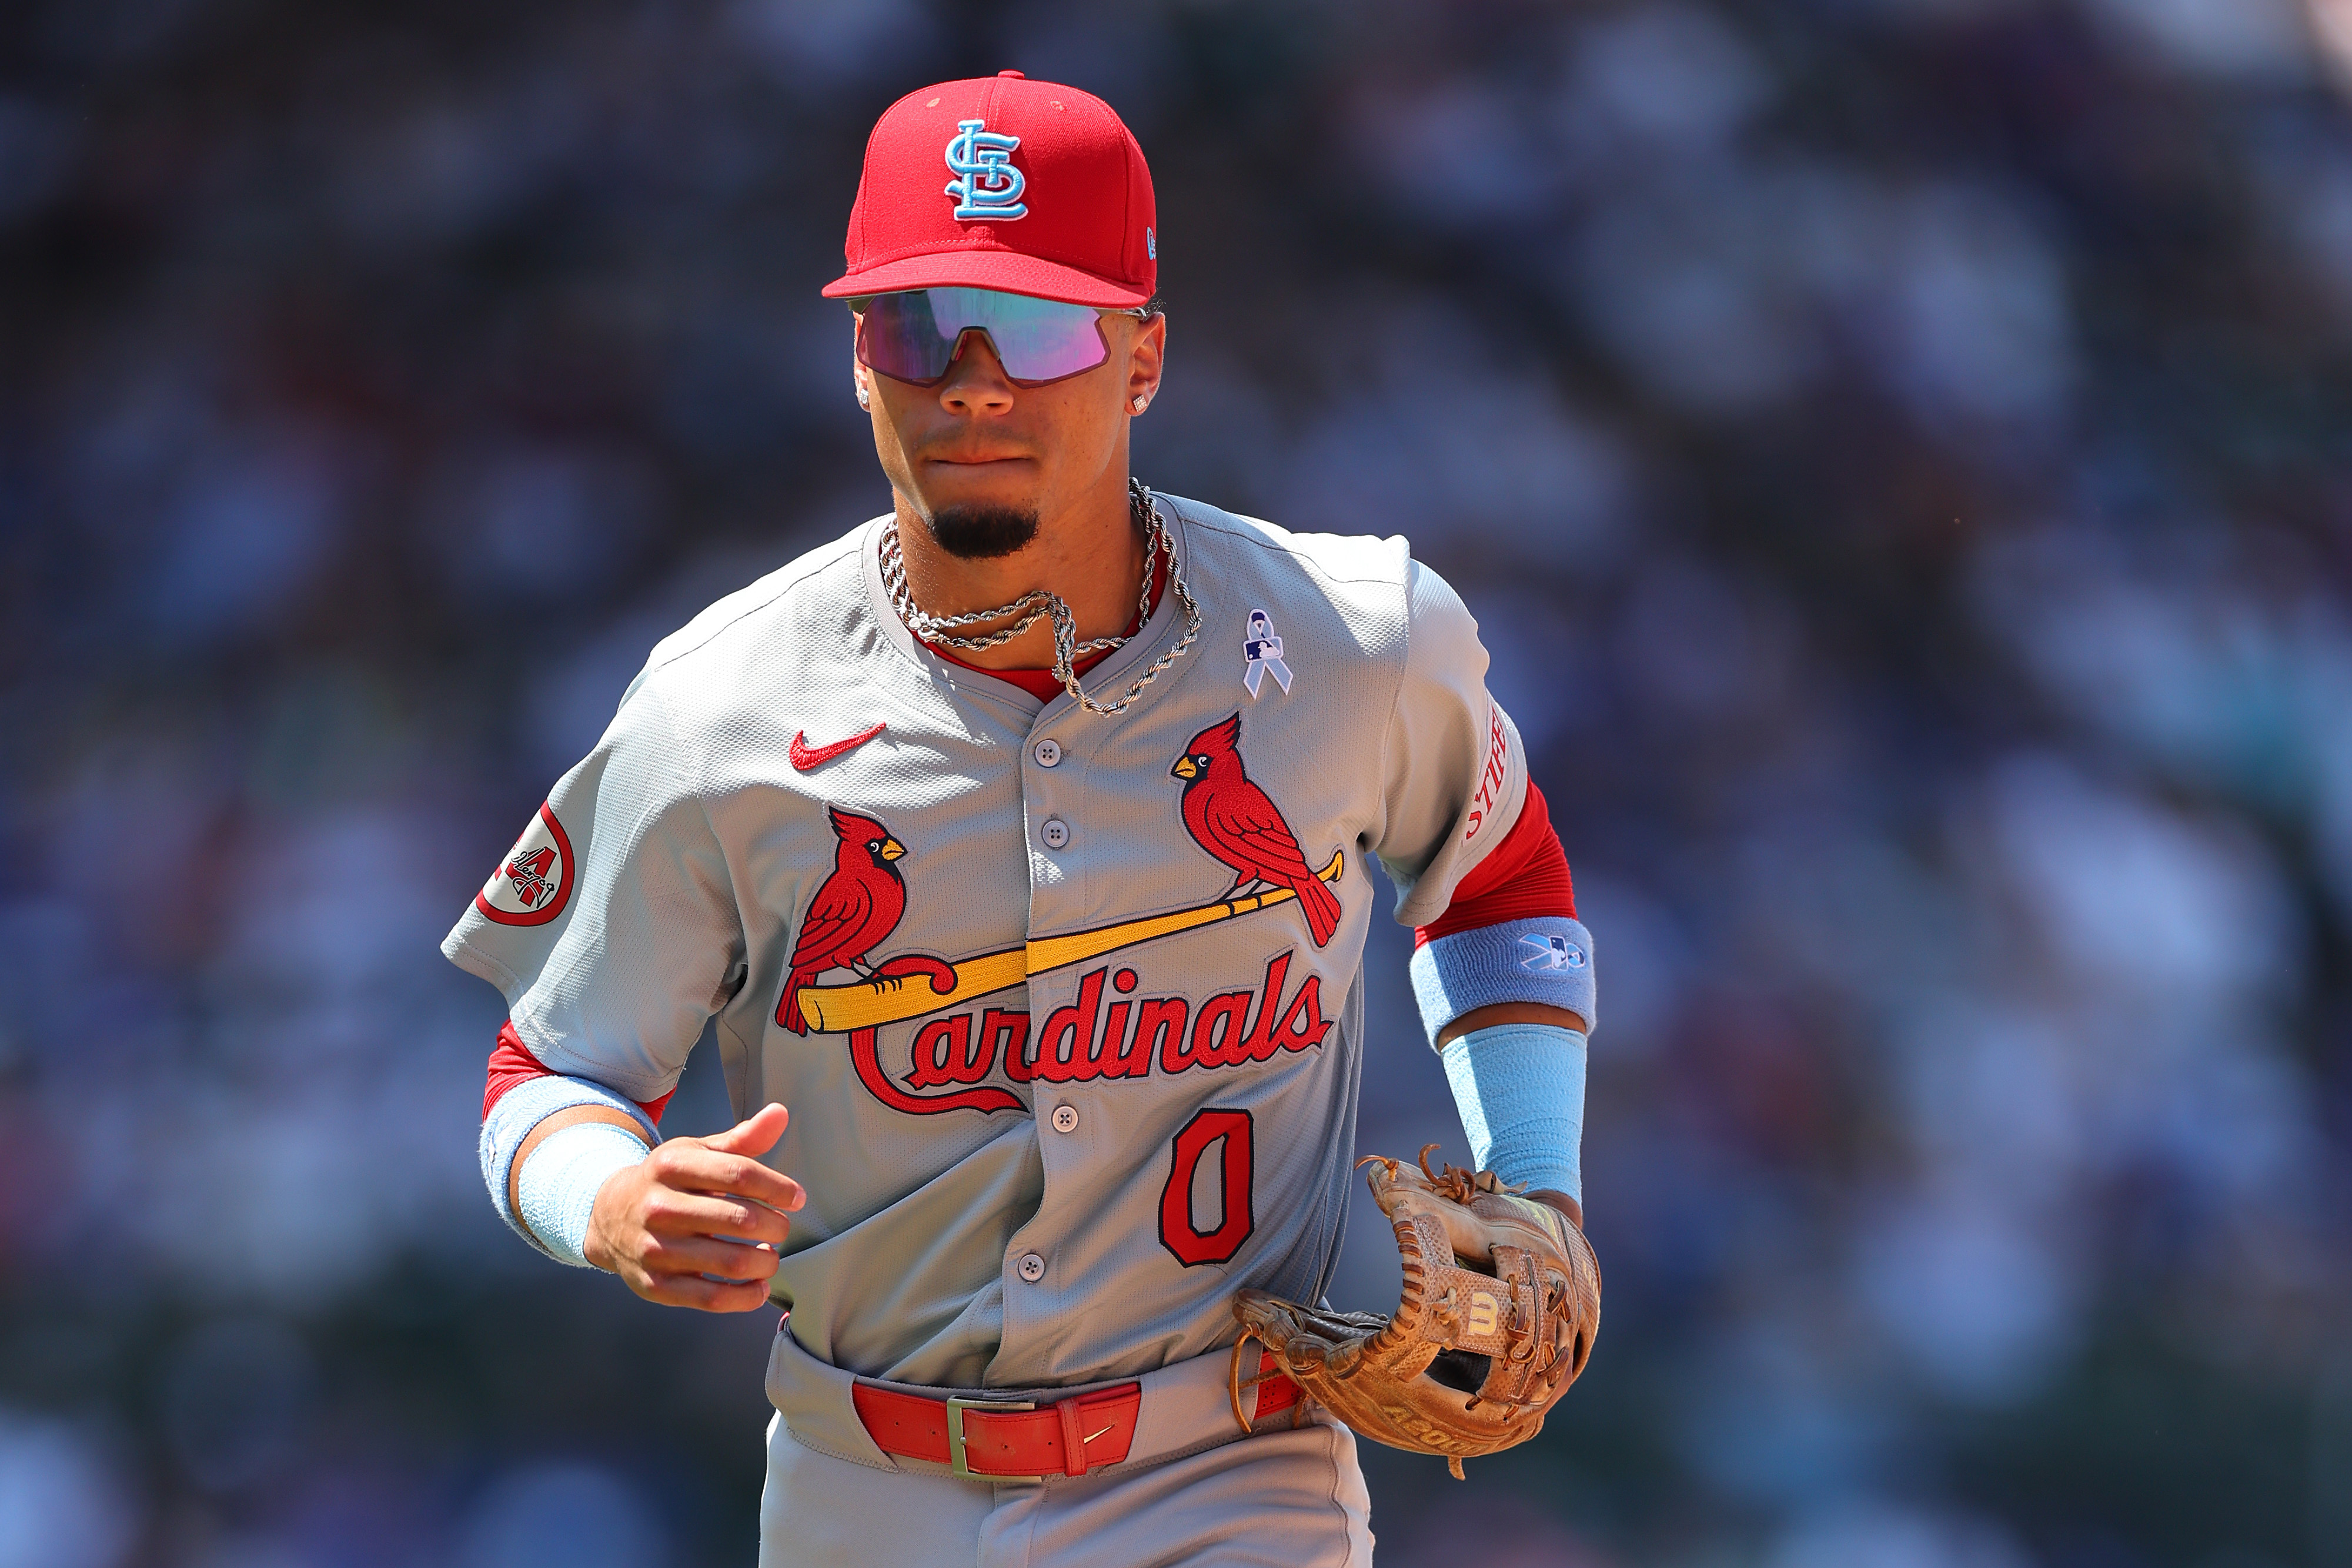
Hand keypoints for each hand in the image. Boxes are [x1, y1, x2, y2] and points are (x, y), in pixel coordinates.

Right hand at [583, 1103, 805, 1311]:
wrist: (607, 1214)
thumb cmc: (668, 1181)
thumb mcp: (697, 1152)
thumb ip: (742, 1138)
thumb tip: (780, 1113)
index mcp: (671, 1166)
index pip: (740, 1173)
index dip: (778, 1187)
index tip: (797, 1198)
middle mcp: (659, 1207)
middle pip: (740, 1219)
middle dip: (776, 1225)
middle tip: (781, 1227)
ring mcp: (655, 1249)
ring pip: (731, 1262)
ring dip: (766, 1261)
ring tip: (770, 1254)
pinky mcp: (655, 1285)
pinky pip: (711, 1298)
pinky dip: (745, 1297)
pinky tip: (759, 1286)